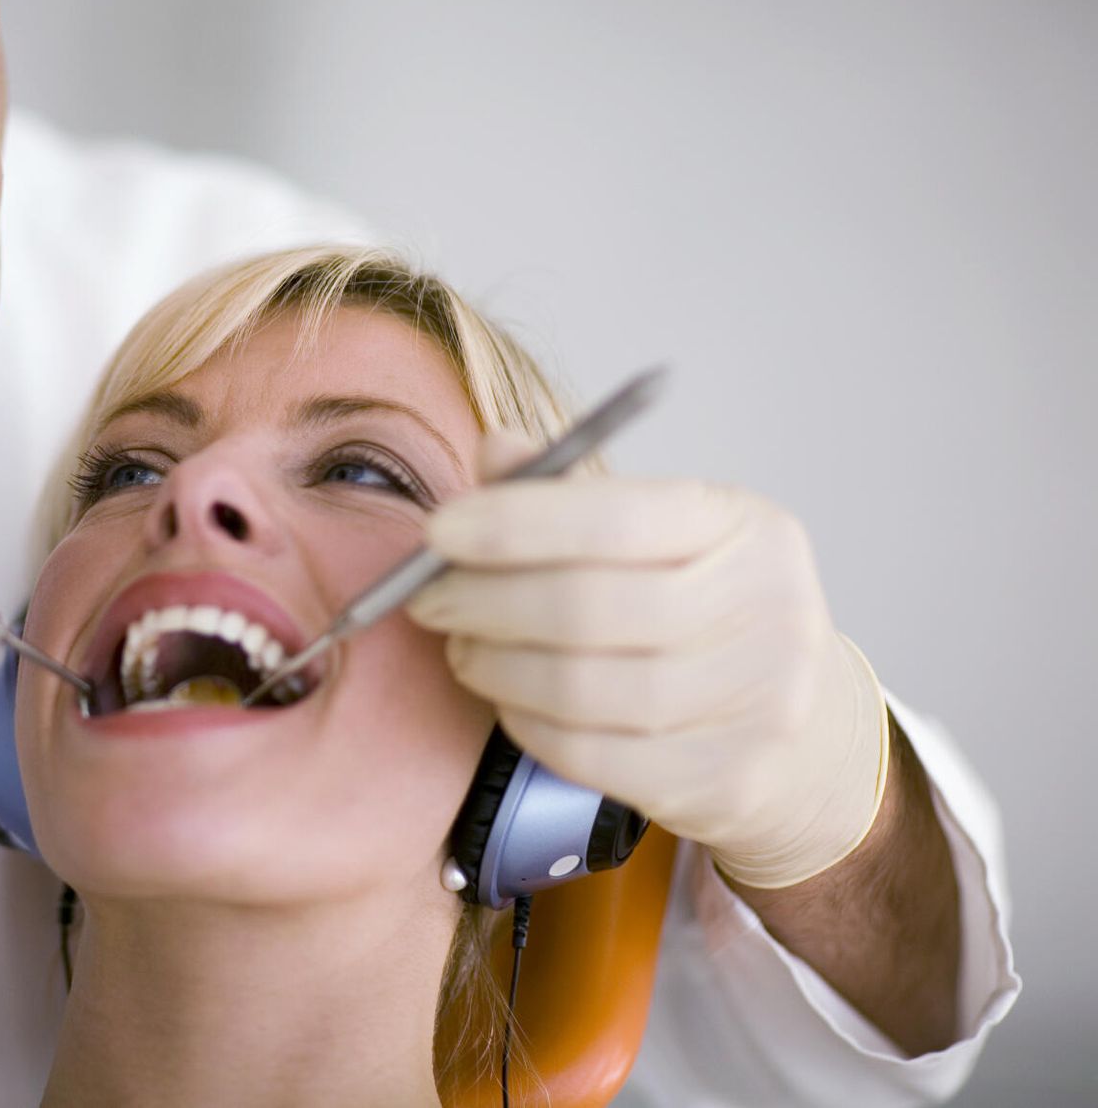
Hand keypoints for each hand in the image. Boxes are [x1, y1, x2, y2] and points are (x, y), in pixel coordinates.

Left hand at [407, 431, 889, 888]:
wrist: (803, 732)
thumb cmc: (702, 613)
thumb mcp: (659, 536)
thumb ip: (572, 496)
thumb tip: (494, 452)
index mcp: (745, 526)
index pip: (613, 516)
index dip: (512, 524)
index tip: (438, 531)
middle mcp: (768, 610)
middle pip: (587, 607)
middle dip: (484, 601)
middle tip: (429, 598)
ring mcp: (758, 703)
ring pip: (583, 688)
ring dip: (496, 666)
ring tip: (462, 649)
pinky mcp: (727, 781)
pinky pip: (590, 755)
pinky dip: (527, 723)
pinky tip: (506, 698)